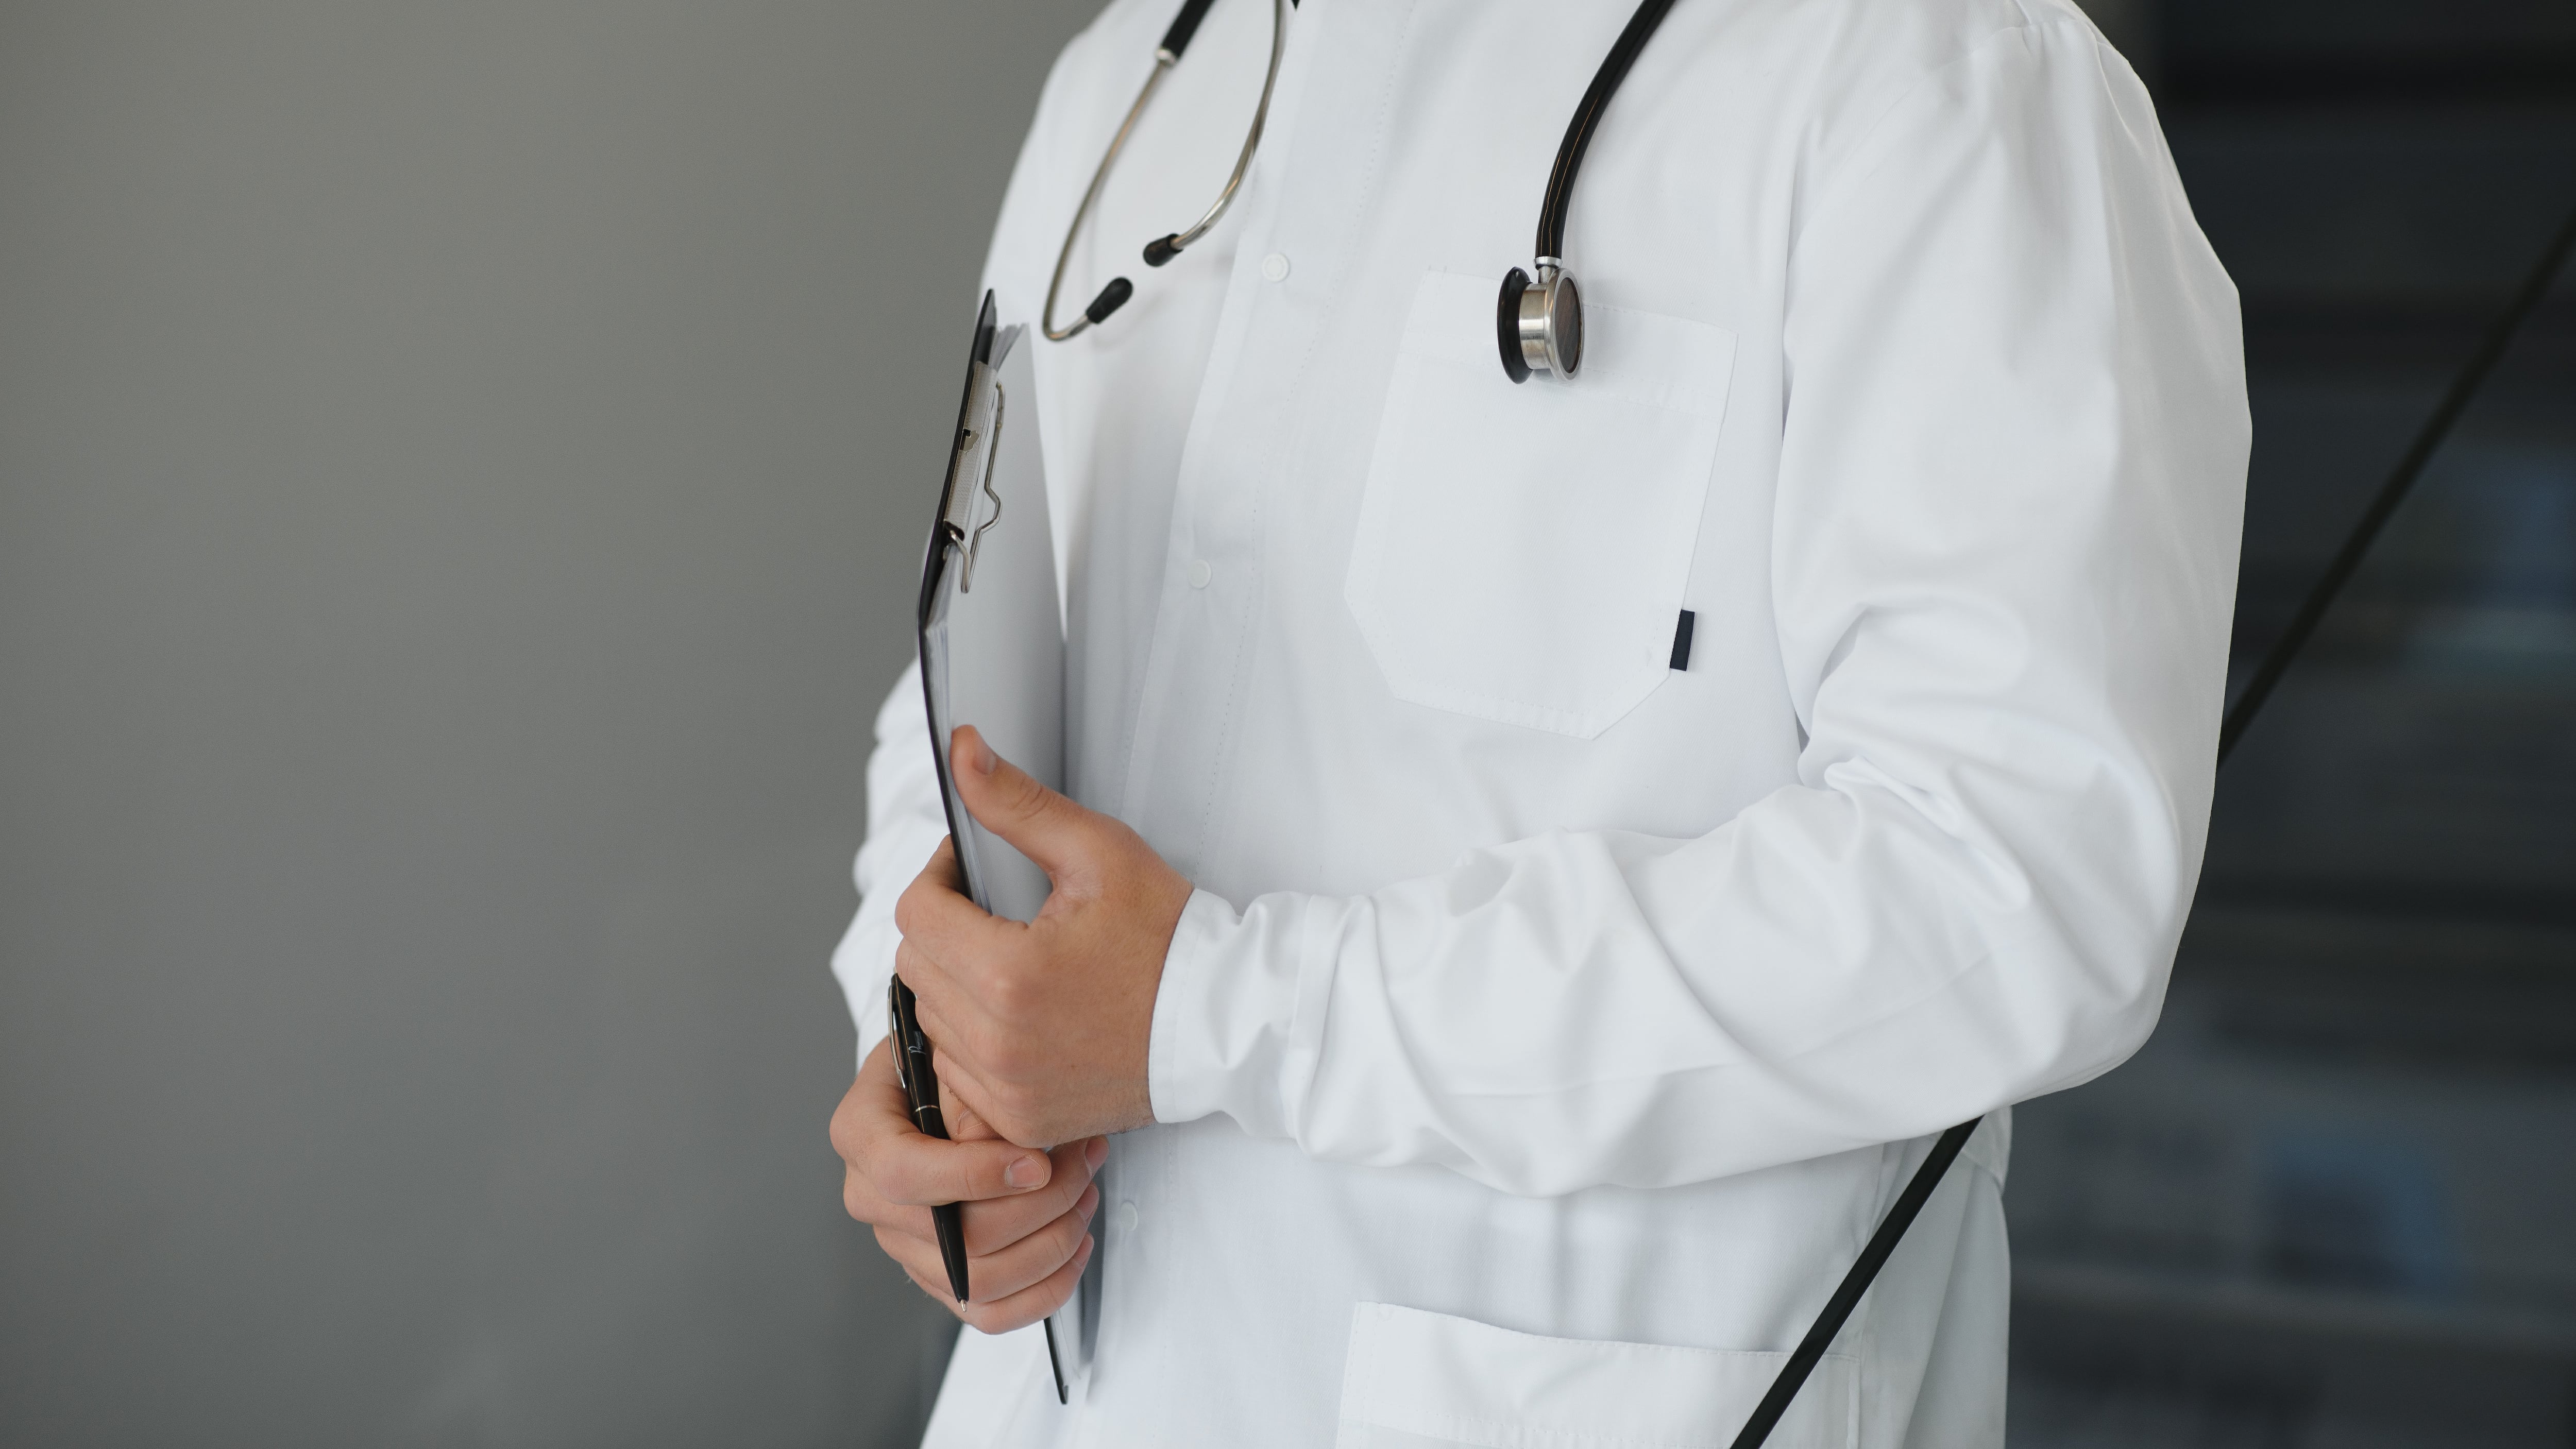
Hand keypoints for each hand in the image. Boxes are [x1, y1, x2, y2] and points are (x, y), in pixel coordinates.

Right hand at [829, 1037, 1104, 1332]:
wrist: (937, 1081)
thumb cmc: (943, 1062)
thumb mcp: (950, 1052)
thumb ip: (967, 1097)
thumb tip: (993, 1146)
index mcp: (861, 1135)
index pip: (904, 1174)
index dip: (976, 1175)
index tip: (1038, 1162)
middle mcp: (871, 1199)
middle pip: (956, 1238)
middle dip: (1041, 1204)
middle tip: (1086, 1159)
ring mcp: (903, 1245)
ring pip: (981, 1282)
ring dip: (1053, 1243)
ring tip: (1087, 1191)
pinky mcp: (939, 1276)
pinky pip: (991, 1314)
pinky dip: (1045, 1290)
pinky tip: (1077, 1245)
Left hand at [894, 725, 1192, 1148]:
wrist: (1221, 1025)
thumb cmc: (1169, 938)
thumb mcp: (1099, 853)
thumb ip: (1017, 804)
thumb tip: (961, 749)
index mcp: (1008, 973)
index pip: (915, 911)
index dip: (939, 877)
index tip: (972, 873)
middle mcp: (997, 1041)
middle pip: (914, 964)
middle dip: (946, 929)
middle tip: (1001, 916)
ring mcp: (1005, 1090)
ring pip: (930, 1019)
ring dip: (957, 986)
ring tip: (1018, 967)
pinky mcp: (1018, 1120)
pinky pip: (957, 1073)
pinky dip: (976, 1042)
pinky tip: (1024, 1017)